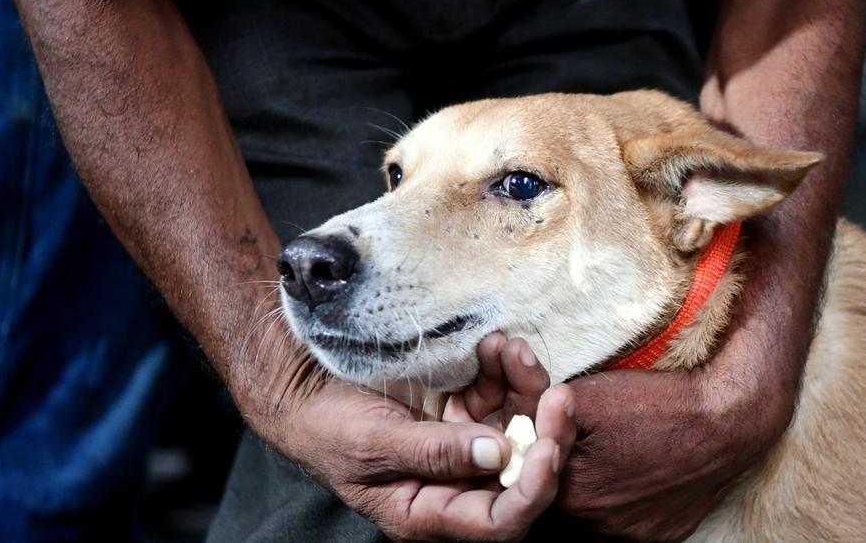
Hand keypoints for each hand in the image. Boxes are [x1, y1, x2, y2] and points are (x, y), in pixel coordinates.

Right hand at [242, 328, 574, 541]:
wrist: (305, 385)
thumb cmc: (328, 426)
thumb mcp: (373, 443)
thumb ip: (434, 453)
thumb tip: (498, 454)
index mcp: (432, 511)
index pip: (499, 521)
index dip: (533, 490)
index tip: (547, 448)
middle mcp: (457, 482)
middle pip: (523, 471)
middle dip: (547, 433)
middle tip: (559, 395)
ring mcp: (466, 443)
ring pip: (520, 424)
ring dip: (527, 387)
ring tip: (512, 350)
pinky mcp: (465, 408)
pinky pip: (502, 391)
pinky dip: (506, 367)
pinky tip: (496, 345)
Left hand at [557, 220, 818, 540]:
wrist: (731, 419)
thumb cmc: (658, 403)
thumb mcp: (589, 392)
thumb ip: (542, 407)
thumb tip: (515, 411)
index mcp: (571, 491)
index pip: (531, 475)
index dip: (535, 448)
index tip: (546, 427)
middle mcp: (595, 525)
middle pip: (561, 496)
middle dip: (562, 467)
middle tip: (583, 437)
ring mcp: (628, 535)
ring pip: (591, 512)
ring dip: (592, 486)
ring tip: (611, 451)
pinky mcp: (657, 536)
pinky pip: (626, 521)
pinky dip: (625, 499)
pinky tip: (636, 469)